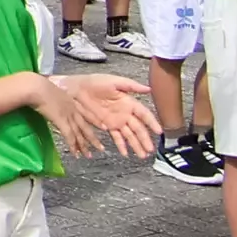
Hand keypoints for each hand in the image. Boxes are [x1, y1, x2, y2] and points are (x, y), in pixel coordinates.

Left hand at [33, 69, 162, 157]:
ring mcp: (116, 120)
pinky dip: (121, 145)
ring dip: (136, 145)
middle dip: (144, 139)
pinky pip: (116, 137)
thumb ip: (131, 86)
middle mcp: (125, 113)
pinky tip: (126, 153)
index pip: (144, 114)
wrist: (77, 89)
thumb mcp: (114, 81)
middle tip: (150, 150)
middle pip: (138, 128)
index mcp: (129, 102)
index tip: (158, 132)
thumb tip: (149, 89)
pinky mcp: (107, 125)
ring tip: (142, 156)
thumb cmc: (96, 82)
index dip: (152, 122)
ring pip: (129, 135)